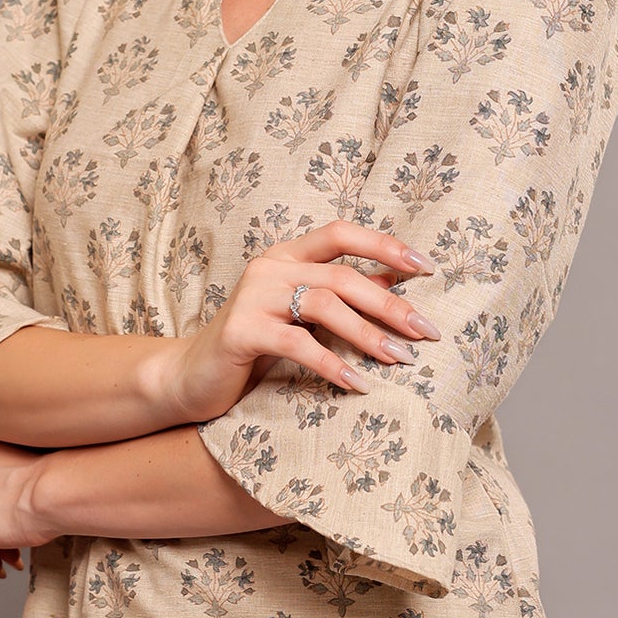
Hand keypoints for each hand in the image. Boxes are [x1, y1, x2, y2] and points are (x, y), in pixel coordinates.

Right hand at [161, 223, 441, 420]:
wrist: (191, 376)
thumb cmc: (254, 345)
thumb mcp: (300, 315)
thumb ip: (340, 294)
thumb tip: (395, 280)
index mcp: (286, 255)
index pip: (342, 233)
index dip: (385, 246)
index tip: (427, 267)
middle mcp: (270, 267)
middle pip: (342, 276)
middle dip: (391, 304)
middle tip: (426, 332)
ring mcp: (253, 296)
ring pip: (325, 306)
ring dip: (369, 334)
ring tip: (400, 360)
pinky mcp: (241, 331)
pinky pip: (298, 344)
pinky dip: (332, 364)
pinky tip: (358, 383)